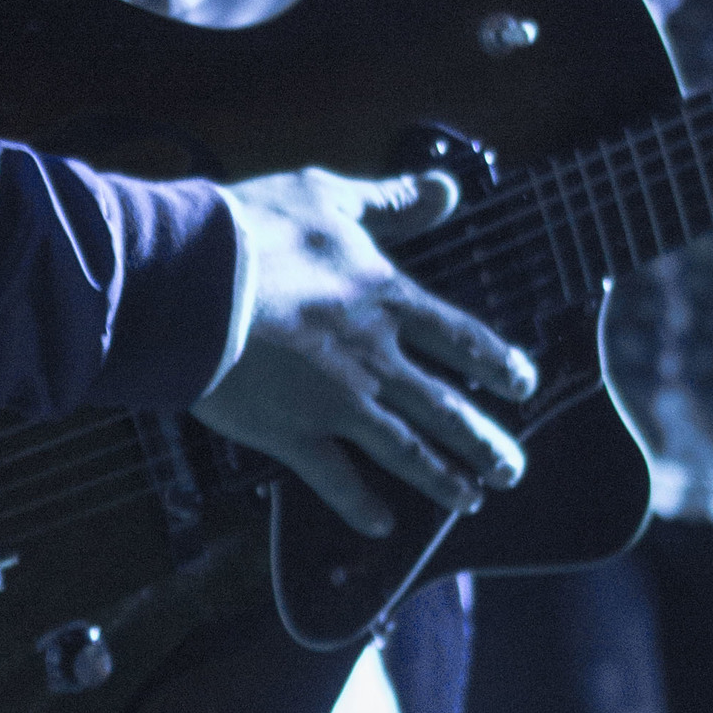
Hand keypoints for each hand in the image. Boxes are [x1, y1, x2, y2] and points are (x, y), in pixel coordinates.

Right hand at [194, 167, 535, 539]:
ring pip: (406, 450)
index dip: (496, 363)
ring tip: (472, 499)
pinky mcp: (290, 431)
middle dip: (484, 441)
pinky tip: (382, 526)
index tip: (524, 385)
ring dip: (443, 478)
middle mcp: (374, 357)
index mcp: (385, 299)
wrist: (189, 280)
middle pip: (445, 407)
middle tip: (513, 469)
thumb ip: (392, 201)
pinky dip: (360, 505)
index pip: (460, 337)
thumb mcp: (329, 198)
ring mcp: (336, 401)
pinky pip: (335, 478)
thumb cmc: (252, 232)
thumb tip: (449, 187)